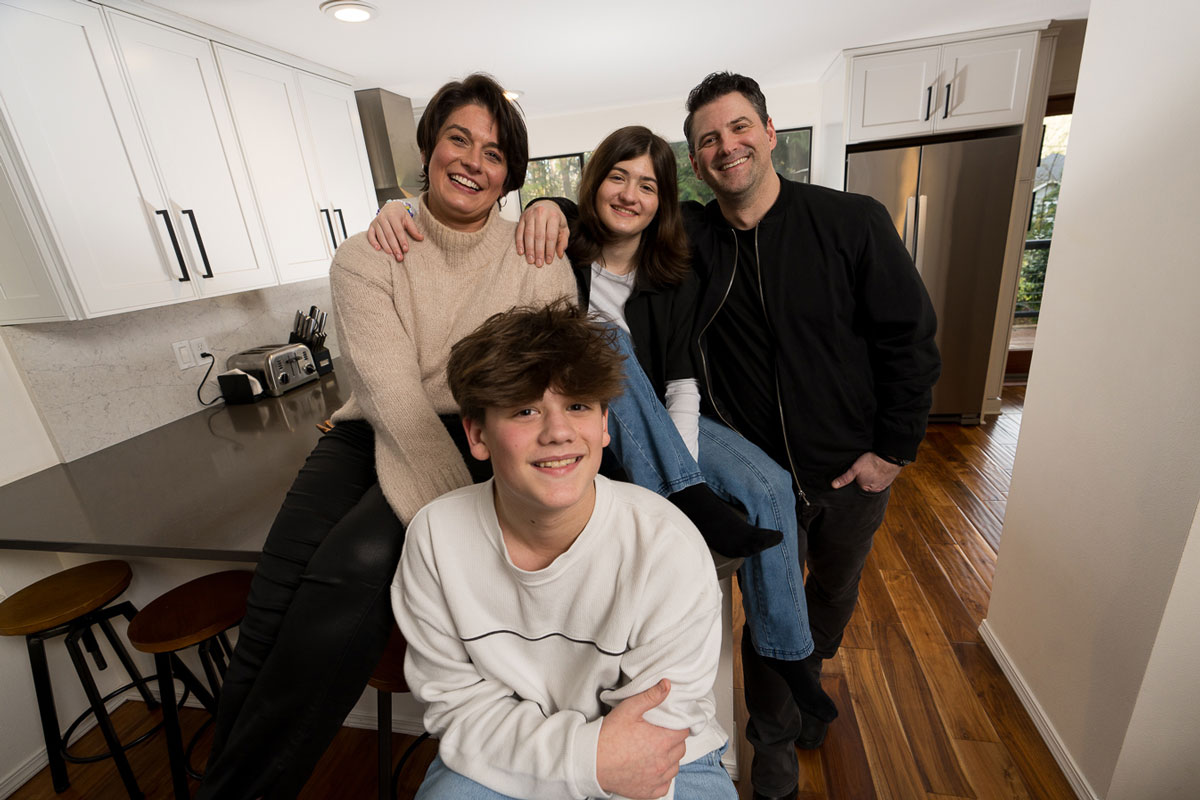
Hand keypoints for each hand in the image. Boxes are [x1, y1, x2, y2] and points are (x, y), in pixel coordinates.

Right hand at [367, 200, 423, 261]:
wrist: (390, 206)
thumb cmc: (400, 214)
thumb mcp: (408, 219)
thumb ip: (413, 229)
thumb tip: (421, 238)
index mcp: (393, 215)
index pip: (398, 230)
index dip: (402, 240)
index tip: (406, 250)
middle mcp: (383, 218)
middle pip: (389, 235)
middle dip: (395, 247)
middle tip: (399, 257)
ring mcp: (376, 222)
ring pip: (380, 236)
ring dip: (386, 247)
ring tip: (392, 255)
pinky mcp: (371, 226)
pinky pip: (370, 235)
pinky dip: (373, 242)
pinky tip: (378, 249)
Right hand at [515, 200, 568, 266]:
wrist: (545, 205)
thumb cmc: (555, 218)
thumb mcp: (563, 228)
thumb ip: (563, 241)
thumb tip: (560, 254)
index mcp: (553, 216)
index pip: (551, 236)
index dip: (550, 250)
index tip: (549, 261)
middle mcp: (541, 213)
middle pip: (539, 236)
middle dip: (539, 251)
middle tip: (539, 263)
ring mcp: (530, 215)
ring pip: (528, 234)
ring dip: (529, 249)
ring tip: (530, 260)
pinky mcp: (522, 218)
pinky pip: (519, 231)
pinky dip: (519, 242)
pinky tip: (521, 252)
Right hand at [596, 678, 687, 798]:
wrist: (590, 762)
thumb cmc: (608, 736)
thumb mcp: (628, 710)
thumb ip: (650, 696)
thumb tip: (667, 685)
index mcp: (662, 741)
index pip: (684, 731)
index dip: (678, 725)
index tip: (669, 723)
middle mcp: (663, 762)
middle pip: (681, 748)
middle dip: (674, 740)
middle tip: (659, 735)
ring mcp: (657, 779)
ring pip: (675, 767)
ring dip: (669, 759)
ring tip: (654, 751)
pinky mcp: (650, 792)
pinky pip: (665, 784)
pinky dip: (662, 777)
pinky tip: (650, 768)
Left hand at [831, 452, 901, 492]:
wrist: (891, 457)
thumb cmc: (872, 461)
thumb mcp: (855, 468)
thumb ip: (845, 478)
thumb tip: (833, 486)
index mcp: (864, 488)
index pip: (856, 485)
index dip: (855, 478)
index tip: (857, 472)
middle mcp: (874, 490)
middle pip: (865, 485)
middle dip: (864, 479)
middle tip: (866, 469)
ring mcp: (882, 486)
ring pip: (874, 483)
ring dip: (872, 478)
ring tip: (872, 469)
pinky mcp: (889, 481)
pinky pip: (881, 481)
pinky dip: (879, 477)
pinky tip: (878, 470)